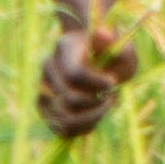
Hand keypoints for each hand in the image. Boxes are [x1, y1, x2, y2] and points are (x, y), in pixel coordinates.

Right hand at [36, 4, 147, 141]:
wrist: (92, 55)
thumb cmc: (110, 53)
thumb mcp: (121, 47)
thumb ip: (116, 43)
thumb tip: (102, 34)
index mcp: (65, 46)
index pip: (75, 74)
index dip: (97, 84)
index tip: (114, 82)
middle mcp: (48, 67)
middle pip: (70, 99)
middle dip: (97, 104)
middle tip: (112, 97)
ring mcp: (43, 87)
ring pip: (64, 118)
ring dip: (91, 118)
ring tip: (104, 106)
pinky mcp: (44, 106)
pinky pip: (60, 129)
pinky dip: (82, 128)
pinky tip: (95, 116)